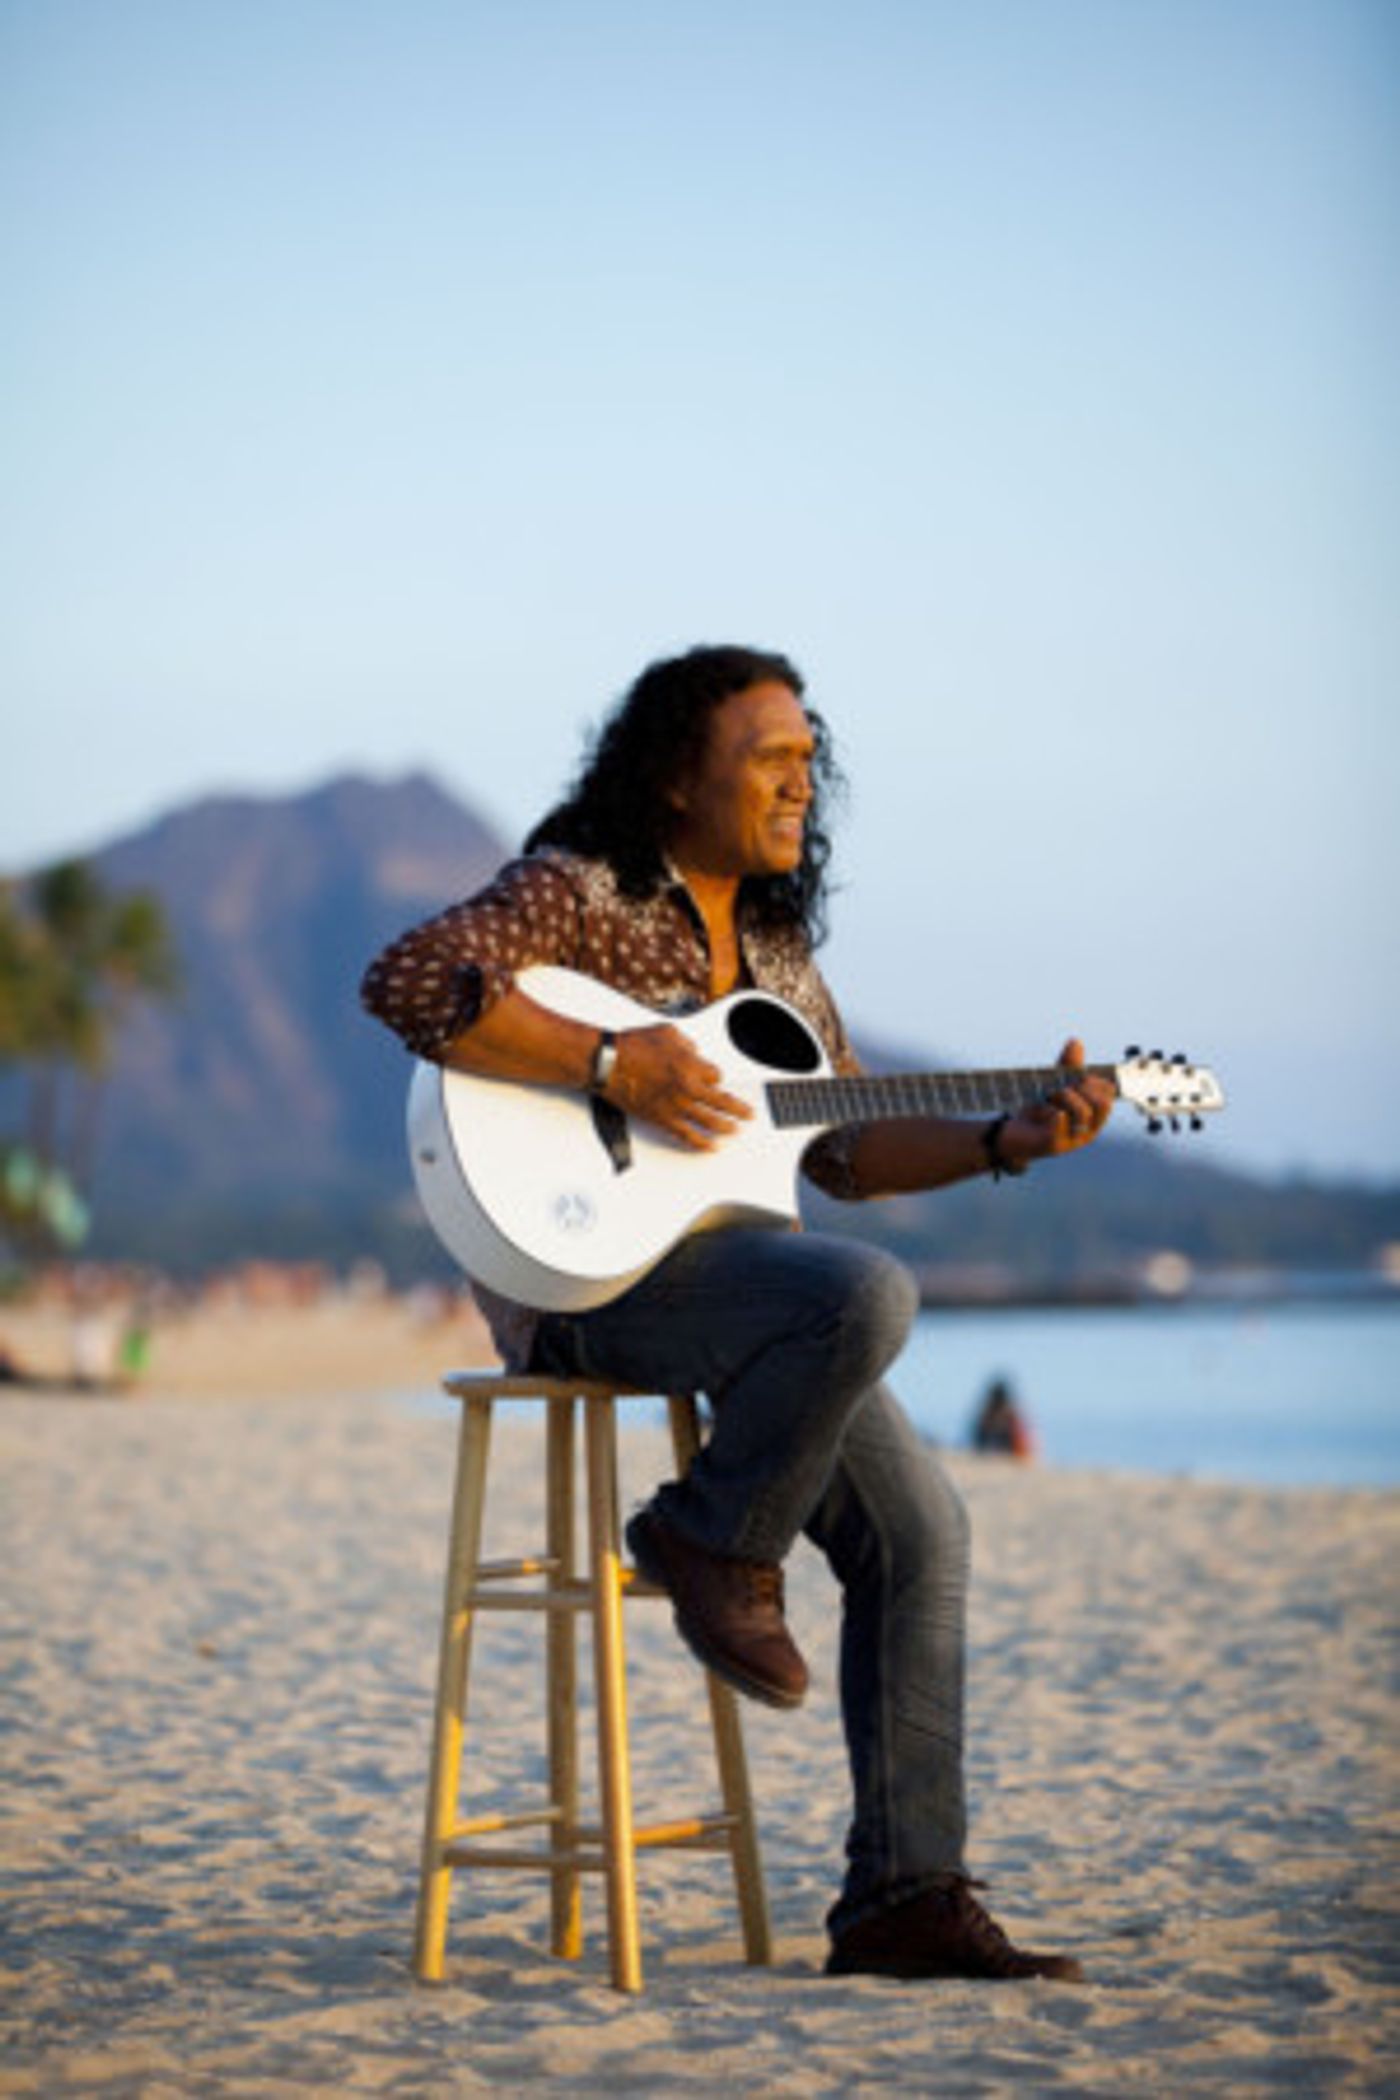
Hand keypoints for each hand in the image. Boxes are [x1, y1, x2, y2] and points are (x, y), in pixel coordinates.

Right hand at [606, 1022, 752, 1149]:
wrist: (607, 1064)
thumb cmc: (631, 1047)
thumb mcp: (666, 1033)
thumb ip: (686, 1043)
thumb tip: (694, 1051)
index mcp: (689, 1064)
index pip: (717, 1076)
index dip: (717, 1077)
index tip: (715, 1079)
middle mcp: (686, 1087)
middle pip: (722, 1102)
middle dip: (739, 1109)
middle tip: (749, 1114)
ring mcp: (674, 1106)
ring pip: (709, 1121)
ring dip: (726, 1127)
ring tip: (735, 1130)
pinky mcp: (661, 1119)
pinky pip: (687, 1135)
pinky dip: (701, 1142)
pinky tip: (710, 1146)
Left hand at [997, 1038, 1113, 1170]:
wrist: (1013, 1133)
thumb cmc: (1039, 1109)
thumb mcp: (1056, 1084)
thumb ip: (1067, 1065)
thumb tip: (1075, 1041)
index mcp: (1094, 1115)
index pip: (1108, 1092)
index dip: (1092, 1080)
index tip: (1074, 1079)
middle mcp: (1088, 1129)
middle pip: (1102, 1103)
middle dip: (1083, 1088)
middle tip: (1063, 1088)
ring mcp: (1073, 1140)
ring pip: (1084, 1112)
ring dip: (1066, 1097)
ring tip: (1051, 1098)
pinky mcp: (1055, 1145)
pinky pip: (1062, 1125)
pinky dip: (1056, 1114)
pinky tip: (1051, 1110)